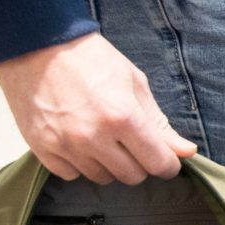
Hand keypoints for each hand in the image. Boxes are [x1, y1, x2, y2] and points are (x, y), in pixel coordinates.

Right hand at [0, 33, 198, 184]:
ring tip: (104, 137)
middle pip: (132, 176)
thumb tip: (187, 152)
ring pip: (102, 178)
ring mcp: (65, 145)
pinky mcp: (42, 149)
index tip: (167, 158)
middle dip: (140, 163)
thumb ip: (160, 123)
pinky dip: (80, 164)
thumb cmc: (92, 60)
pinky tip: (80, 142)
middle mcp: (93, 137)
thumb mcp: (135, 84)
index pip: (158, 163)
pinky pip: (71, 175)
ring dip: (110, 164)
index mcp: (123, 117)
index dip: (168, 164)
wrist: (37, 46)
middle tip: (133, 142)